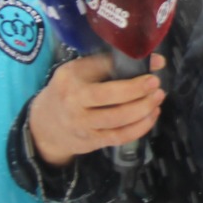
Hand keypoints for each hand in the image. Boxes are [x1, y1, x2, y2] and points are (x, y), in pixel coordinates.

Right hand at [26, 53, 166, 167]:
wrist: (45, 125)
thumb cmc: (68, 91)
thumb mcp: (79, 71)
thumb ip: (111, 63)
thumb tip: (153, 60)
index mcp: (71, 81)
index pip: (103, 72)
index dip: (130, 70)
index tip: (154, 67)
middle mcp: (74, 104)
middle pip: (110, 98)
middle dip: (138, 92)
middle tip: (156, 86)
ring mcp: (83, 126)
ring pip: (118, 121)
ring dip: (143, 110)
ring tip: (158, 99)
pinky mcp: (92, 142)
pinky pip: (120, 137)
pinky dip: (140, 128)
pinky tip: (151, 116)